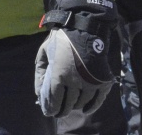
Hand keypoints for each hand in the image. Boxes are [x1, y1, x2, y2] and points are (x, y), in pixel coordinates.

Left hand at [34, 0, 116, 117]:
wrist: (85, 29)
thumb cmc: (61, 40)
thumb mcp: (44, 52)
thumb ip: (40, 72)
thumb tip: (38, 92)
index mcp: (59, 75)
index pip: (55, 100)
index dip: (51, 108)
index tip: (49, 112)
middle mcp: (76, 82)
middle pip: (68, 104)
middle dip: (62, 110)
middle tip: (59, 112)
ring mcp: (91, 82)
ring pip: (82, 103)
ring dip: (75, 106)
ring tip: (70, 106)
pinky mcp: (103, 81)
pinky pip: (98, 100)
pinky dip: (92, 107)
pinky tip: (86, 110)